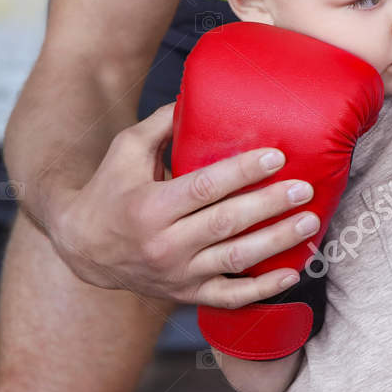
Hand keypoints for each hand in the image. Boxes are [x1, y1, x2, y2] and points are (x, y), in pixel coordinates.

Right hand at [45, 102, 325, 306]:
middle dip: (270, 204)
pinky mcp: (186, 294)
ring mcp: (177, 273)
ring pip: (235, 260)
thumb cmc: (109, 190)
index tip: (277, 156)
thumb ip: (161, 124)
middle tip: (305, 188)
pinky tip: (293, 273)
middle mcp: (163, 244)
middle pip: (227, 223)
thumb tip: (196, 94)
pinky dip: (263, 289)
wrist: (81, 248)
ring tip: (310, 221)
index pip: (205, 188)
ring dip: (277, 241)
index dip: (243, 172)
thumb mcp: (125, 151)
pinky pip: (230, 297)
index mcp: (149, 206)